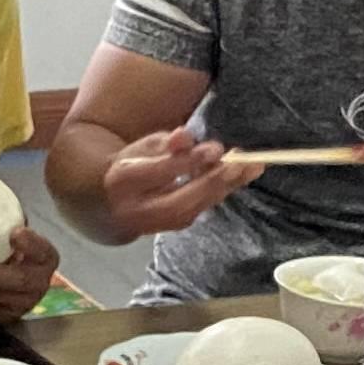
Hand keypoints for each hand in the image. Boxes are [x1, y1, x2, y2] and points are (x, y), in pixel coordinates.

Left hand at [0, 221, 62, 327]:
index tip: (14, 233)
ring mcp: (23, 304)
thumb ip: (0, 219)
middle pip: (17, 281)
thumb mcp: (6, 229)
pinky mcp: (5, 317)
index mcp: (45, 257)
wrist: (3, 272)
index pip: (43, 251)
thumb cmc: (2, 244)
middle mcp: (39, 283)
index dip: (31, 244)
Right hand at [95, 125, 250, 238]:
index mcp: (123, 181)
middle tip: (241, 164)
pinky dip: (221, 191)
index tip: (216, 149)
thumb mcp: (143, 146)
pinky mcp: (171, 228)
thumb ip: (166, 143)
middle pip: (179, 201)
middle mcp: (136, 209)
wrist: (111, 203)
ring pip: (193, 210)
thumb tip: (186, 136)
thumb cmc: (132, 165)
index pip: (159, 173)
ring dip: (224, 188)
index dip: (188, 162)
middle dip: (213, 183)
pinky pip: (198, 211)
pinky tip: (241, 174)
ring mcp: (153, 225)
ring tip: (253, 167)